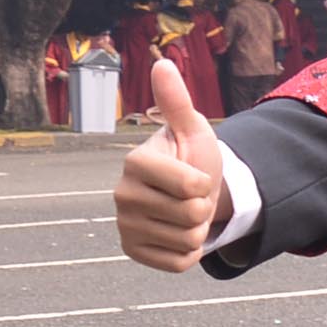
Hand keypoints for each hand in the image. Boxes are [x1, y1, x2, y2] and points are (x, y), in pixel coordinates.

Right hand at [113, 59, 226, 272]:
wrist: (189, 192)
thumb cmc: (191, 158)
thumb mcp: (192, 129)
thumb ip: (177, 101)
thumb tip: (163, 64)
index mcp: (135, 163)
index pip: (192, 186)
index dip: (204, 182)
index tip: (193, 174)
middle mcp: (121, 195)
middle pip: (193, 215)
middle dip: (203, 208)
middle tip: (191, 196)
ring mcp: (124, 226)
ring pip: (188, 240)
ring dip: (197, 229)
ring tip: (184, 213)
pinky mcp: (132, 252)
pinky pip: (178, 263)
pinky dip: (188, 252)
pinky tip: (177, 233)